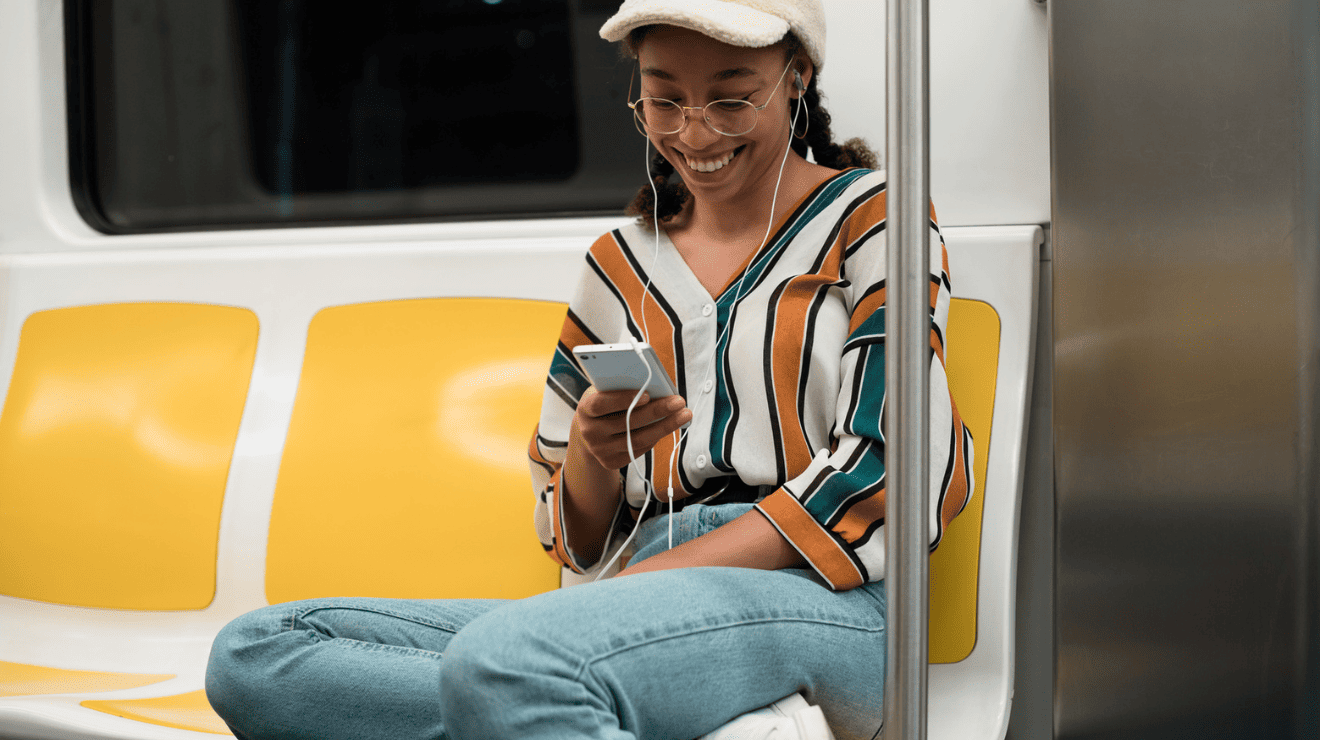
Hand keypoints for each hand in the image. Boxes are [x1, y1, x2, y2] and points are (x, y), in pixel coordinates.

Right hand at [574, 388, 691, 470]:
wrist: (589, 431)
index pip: (602, 404)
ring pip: (638, 439)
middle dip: (656, 411)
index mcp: (585, 409)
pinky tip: (669, 426)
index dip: (623, 399)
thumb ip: (621, 387)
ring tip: (683, 415)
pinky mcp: (611, 462)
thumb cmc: (604, 403)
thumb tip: (653, 383)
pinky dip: (656, 437)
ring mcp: (600, 450)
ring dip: (664, 427)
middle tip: (678, 401)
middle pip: (627, 423)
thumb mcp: (604, 391)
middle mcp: (590, 432)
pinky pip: (639, 449)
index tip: (647, 394)